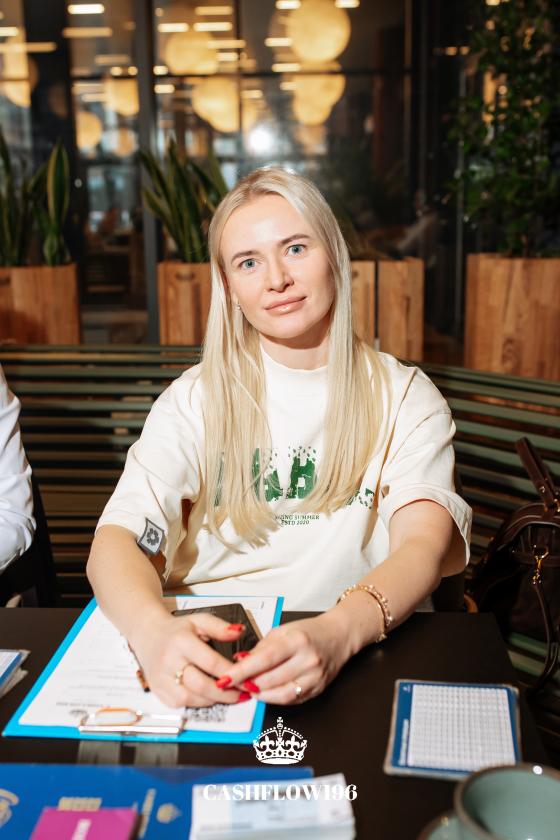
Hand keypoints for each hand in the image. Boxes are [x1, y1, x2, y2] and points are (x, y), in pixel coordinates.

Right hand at [131, 611, 256, 707]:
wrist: (148, 634)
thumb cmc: (176, 629)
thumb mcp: (199, 620)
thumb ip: (220, 627)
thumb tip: (239, 632)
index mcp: (181, 641)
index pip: (210, 662)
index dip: (230, 672)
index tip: (245, 677)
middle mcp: (169, 661)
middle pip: (200, 685)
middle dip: (225, 692)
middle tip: (241, 692)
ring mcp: (161, 678)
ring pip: (190, 698)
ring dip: (212, 700)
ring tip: (228, 695)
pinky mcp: (157, 690)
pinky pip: (180, 704)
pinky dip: (197, 703)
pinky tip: (209, 697)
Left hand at [217, 611, 352, 704]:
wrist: (339, 636)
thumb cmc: (309, 631)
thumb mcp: (282, 631)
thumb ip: (261, 648)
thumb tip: (240, 663)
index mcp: (296, 641)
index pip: (264, 660)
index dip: (242, 671)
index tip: (225, 678)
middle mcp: (307, 660)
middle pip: (270, 680)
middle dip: (248, 683)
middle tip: (234, 682)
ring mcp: (315, 677)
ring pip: (280, 695)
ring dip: (260, 694)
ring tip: (249, 687)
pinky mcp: (318, 689)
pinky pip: (291, 700)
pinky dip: (275, 698)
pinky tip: (266, 692)